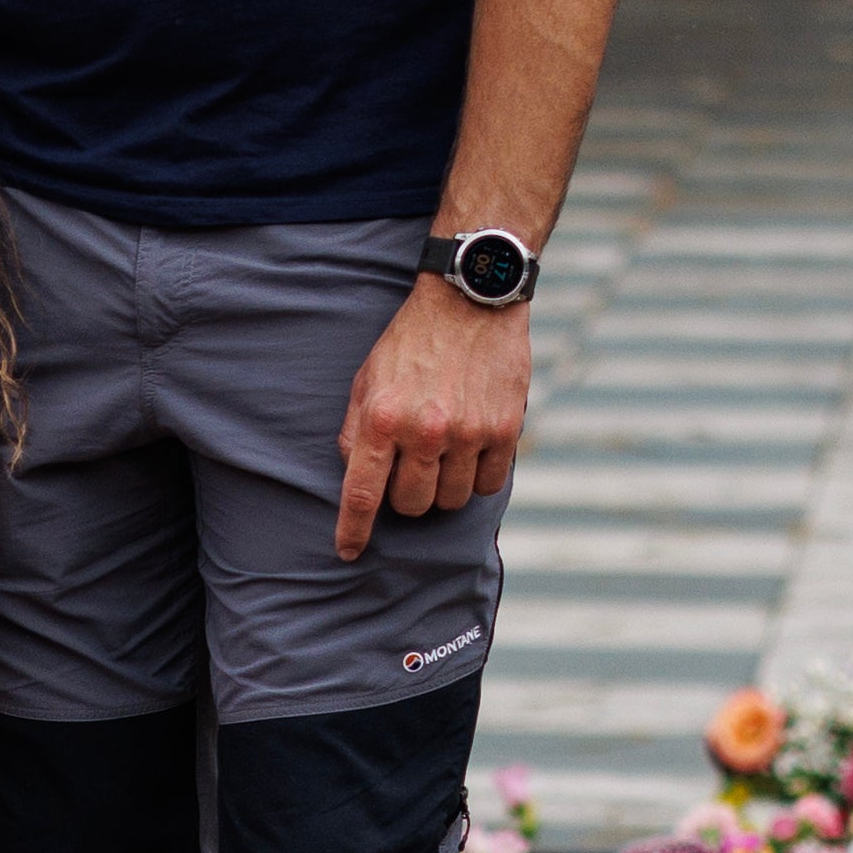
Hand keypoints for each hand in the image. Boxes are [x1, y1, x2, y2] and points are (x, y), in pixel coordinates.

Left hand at [331, 276, 527, 558]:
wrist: (470, 300)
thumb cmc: (412, 341)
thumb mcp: (367, 377)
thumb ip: (355, 429)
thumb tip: (353, 475)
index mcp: (382, 418)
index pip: (362, 494)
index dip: (353, 531)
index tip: (348, 552)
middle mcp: (424, 430)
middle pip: (412, 505)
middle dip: (407, 496)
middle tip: (413, 467)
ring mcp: (468, 433)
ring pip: (452, 500)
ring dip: (445, 486)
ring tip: (445, 452)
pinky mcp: (505, 430)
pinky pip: (489, 485)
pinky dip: (479, 477)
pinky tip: (473, 449)